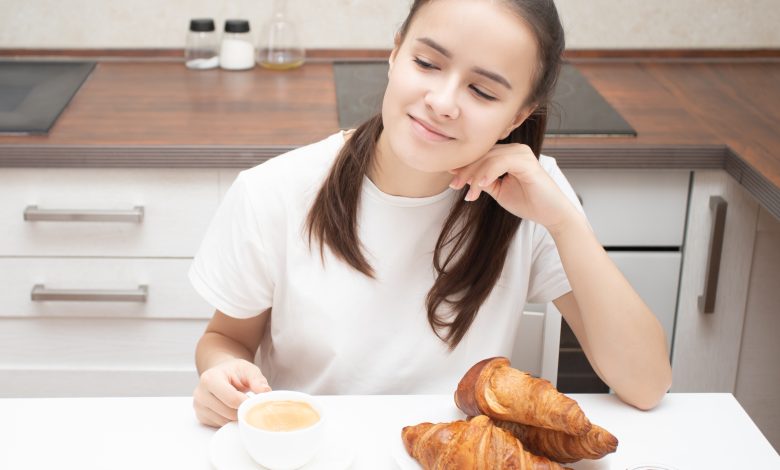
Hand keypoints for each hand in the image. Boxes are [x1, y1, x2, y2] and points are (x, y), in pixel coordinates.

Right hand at [193, 358, 271, 427]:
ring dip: (237, 417)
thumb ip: (257, 379)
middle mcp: (200, 393)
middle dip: (243, 410)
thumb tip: (265, 392)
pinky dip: (230, 420)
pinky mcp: (201, 417)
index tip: (256, 401)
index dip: (248, 403)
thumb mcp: (248, 369)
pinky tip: (232, 409)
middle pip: (229, 413)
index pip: (232, 399)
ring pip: (225, 421)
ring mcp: (199, 407)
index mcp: (210, 379)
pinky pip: (220, 425)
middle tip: (250, 403)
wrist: (221, 374)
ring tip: (241, 404)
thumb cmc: (234, 372)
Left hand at [449, 143, 577, 231]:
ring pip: (489, 158)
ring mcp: (522, 154)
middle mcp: (515, 150)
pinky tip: (480, 186)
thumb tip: (461, 176)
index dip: (465, 166)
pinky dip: (488, 174)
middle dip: (466, 171)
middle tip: (454, 185)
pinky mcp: (528, 162)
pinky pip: (502, 163)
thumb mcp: (499, 191)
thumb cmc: (528, 202)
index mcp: (509, 154)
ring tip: (468, 192)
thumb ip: (484, 181)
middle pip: (483, 155)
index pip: (482, 156)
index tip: (452, 179)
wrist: (552, 214)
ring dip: (475, 176)